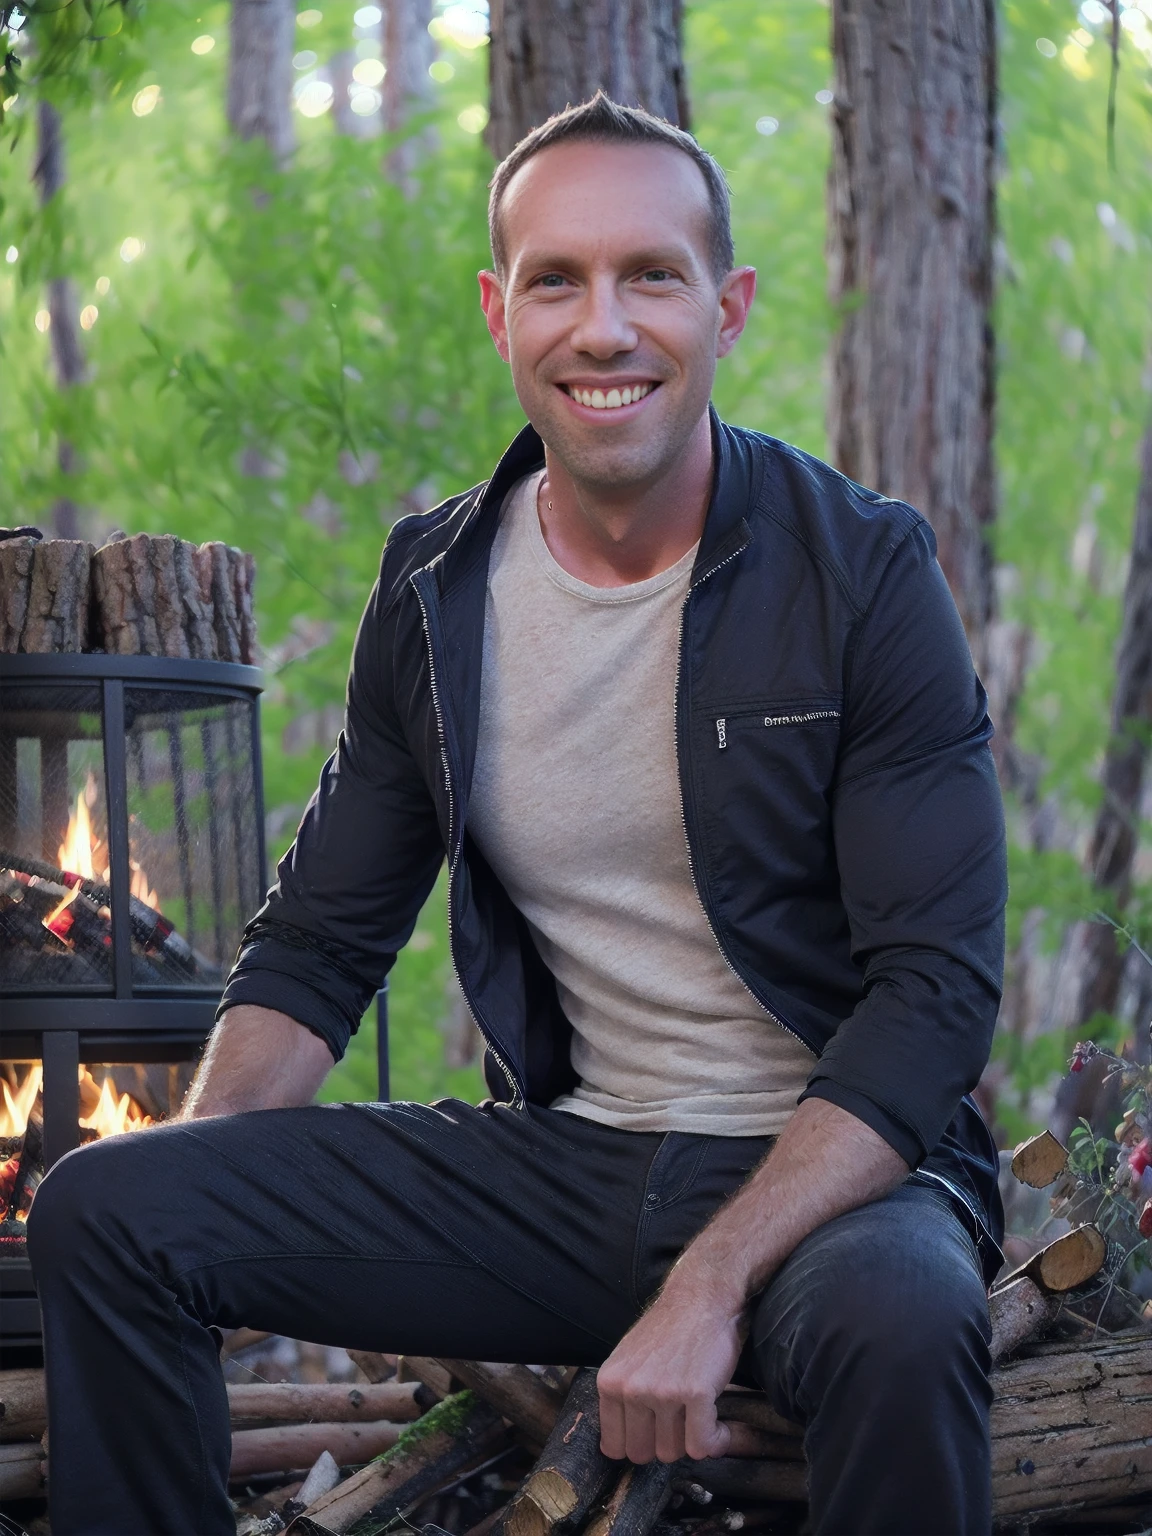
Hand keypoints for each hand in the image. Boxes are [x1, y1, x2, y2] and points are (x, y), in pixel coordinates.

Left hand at [597, 1282, 743, 1463]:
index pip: (614, 1446)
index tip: (655, 1434)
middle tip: (681, 1421)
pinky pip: (703, 1446)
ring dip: (692, 1440)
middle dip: (664, 1444)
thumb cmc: (669, 1330)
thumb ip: (619, 1398)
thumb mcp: (628, 1359)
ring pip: (674, 1452)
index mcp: (610, 1382)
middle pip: (644, 1454)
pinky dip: (716, 1442)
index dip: (638, 1444)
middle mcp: (631, 1389)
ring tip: (700, 1415)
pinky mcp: (695, 1393)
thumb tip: (612, 1449)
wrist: (703, 1297)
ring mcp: (663, 1392)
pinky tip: (720, 1426)